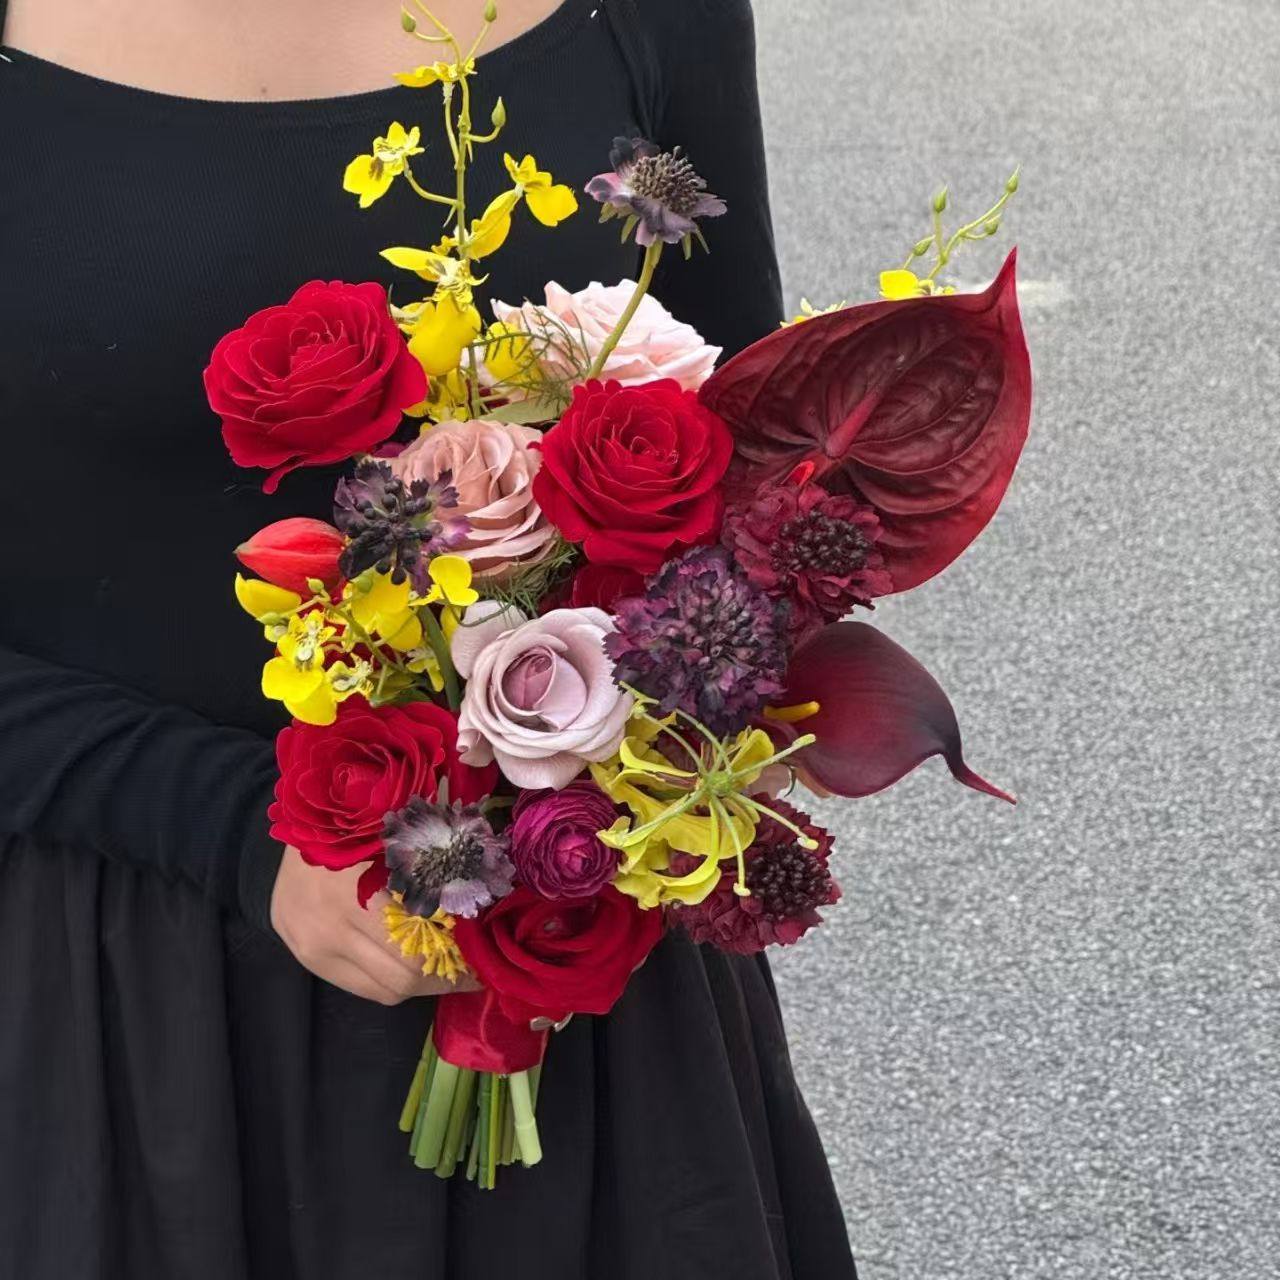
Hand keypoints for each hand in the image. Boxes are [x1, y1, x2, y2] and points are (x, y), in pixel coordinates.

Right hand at [270, 845, 480, 1004]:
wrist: (299, 826)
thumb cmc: (361, 827)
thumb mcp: (398, 843)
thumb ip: (431, 882)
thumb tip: (475, 921)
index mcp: (356, 894)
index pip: (415, 953)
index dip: (455, 964)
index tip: (480, 963)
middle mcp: (328, 929)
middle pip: (400, 979)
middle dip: (442, 980)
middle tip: (469, 973)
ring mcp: (311, 948)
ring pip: (381, 991)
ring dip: (418, 987)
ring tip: (443, 973)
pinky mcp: (305, 958)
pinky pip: (359, 987)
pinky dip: (389, 983)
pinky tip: (407, 967)